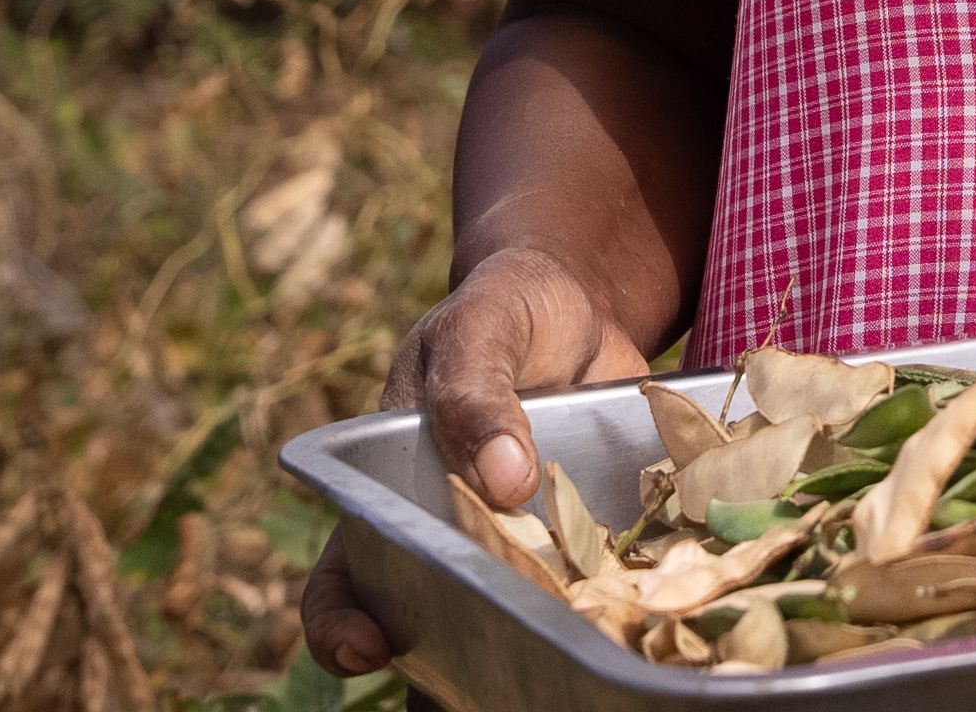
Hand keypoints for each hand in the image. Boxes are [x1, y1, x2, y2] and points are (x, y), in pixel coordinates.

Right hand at [299, 244, 652, 676]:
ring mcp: (521, 548)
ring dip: (535, 655)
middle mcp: (450, 534)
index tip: (371, 645)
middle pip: (430, 625)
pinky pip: (591, 595)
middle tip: (491, 685)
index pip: (344, 576)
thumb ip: (478, 395)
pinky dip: (611, 618)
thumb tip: (503, 480)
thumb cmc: (506, 309)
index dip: (340, 624)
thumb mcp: (482, 330)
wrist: (583, 302)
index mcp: (393, 489)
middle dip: (448, 669)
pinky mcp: (587, 546)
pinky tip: (635, 637)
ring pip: (513, 627)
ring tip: (566, 673)